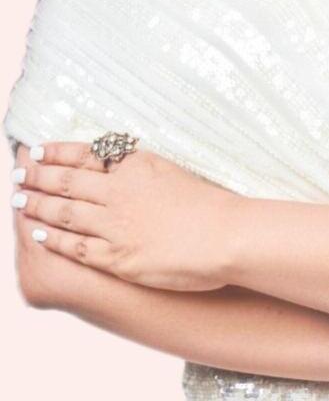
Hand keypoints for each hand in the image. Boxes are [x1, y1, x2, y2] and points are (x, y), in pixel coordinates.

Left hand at [12, 140, 238, 291]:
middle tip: (18, 174)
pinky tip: (39, 235)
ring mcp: (116, 225)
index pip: (85, 154)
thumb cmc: (210, 203)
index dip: (56, 152)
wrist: (227, 235)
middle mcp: (120, 192)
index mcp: (136, 166)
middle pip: (67, 181)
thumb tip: (121, 162)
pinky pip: (76, 247)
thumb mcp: (172, 170)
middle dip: (37, 177)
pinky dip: (54, 239)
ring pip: (64, 213)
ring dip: (37, 206)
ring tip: (20, 200)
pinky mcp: (117, 257)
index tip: (37, 151)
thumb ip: (142, 168)